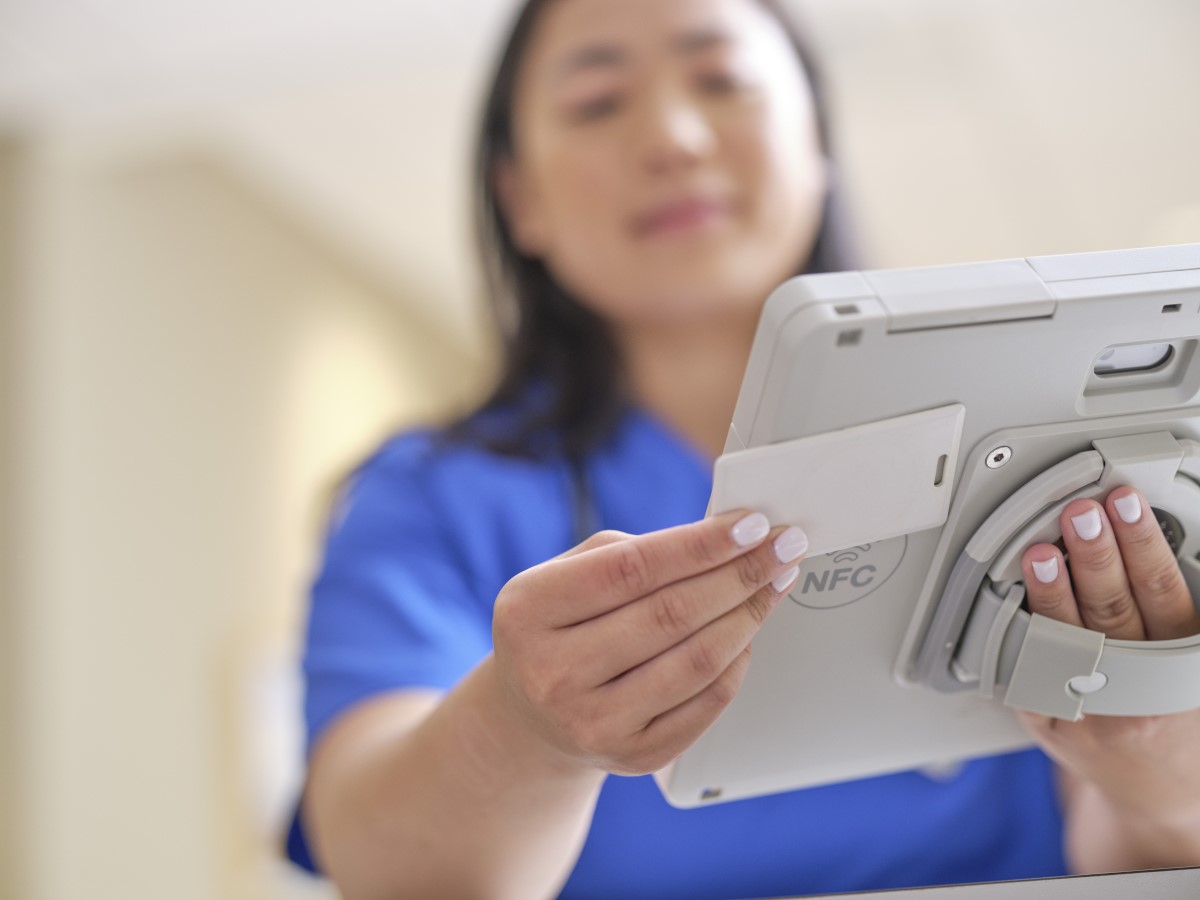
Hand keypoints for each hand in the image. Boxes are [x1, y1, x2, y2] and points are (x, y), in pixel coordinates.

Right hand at [491, 510, 806, 775]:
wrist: (533, 714)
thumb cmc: (562, 623)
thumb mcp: (568, 574)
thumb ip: (635, 552)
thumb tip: (726, 538)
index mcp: (527, 611)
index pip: (631, 569)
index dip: (699, 546)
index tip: (753, 525)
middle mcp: (552, 673)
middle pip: (670, 615)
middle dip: (739, 576)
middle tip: (784, 548)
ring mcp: (592, 723)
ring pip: (696, 662)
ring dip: (748, 616)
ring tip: (775, 584)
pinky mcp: (632, 756)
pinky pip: (706, 703)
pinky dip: (737, 662)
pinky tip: (748, 631)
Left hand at [1018, 487, 1199, 864]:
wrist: (1157, 790)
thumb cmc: (1177, 716)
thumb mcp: (1192, 667)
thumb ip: (1174, 612)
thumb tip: (1147, 539)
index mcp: (1182, 669)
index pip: (1164, 593)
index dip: (1143, 544)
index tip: (1126, 504)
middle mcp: (1137, 691)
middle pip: (1113, 611)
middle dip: (1094, 556)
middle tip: (1079, 514)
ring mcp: (1090, 709)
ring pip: (1067, 639)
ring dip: (1050, 593)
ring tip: (1038, 554)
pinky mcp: (1049, 720)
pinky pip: (1030, 671)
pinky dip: (1021, 633)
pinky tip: (1010, 604)